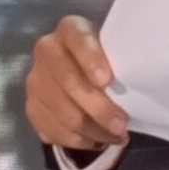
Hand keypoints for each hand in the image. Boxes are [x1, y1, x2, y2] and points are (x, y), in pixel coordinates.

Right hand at [25, 15, 129, 152]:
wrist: (75, 61)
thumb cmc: (105, 52)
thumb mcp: (112, 44)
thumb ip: (117, 55)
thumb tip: (137, 84)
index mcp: (70, 28)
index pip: (78, 39)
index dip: (91, 59)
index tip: (107, 80)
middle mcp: (47, 51)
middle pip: (70, 83)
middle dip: (99, 108)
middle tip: (122, 125)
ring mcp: (35, 81)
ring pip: (63, 113)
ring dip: (93, 130)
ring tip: (117, 137)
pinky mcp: (31, 107)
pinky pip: (53, 130)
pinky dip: (79, 140)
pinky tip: (98, 141)